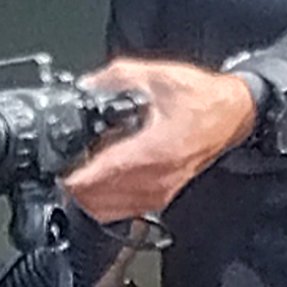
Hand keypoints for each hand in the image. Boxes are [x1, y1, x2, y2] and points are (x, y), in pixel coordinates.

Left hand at [62, 56, 258, 225]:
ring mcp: (159, 193)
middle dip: (73, 185)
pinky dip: (104, 200)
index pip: (99, 176)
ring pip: (107, 210)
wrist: (232, 115)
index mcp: (152, 152)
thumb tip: (86, 85)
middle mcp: (155, 180)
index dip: (70, 176)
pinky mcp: (161, 198)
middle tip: (62, 165)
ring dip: (86, 195)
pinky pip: (123, 210)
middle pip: (97, 200)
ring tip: (78, 171)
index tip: (54, 169)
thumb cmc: (202, 99)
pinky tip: (100, 179)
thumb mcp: (157, 76)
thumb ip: (116, 78)